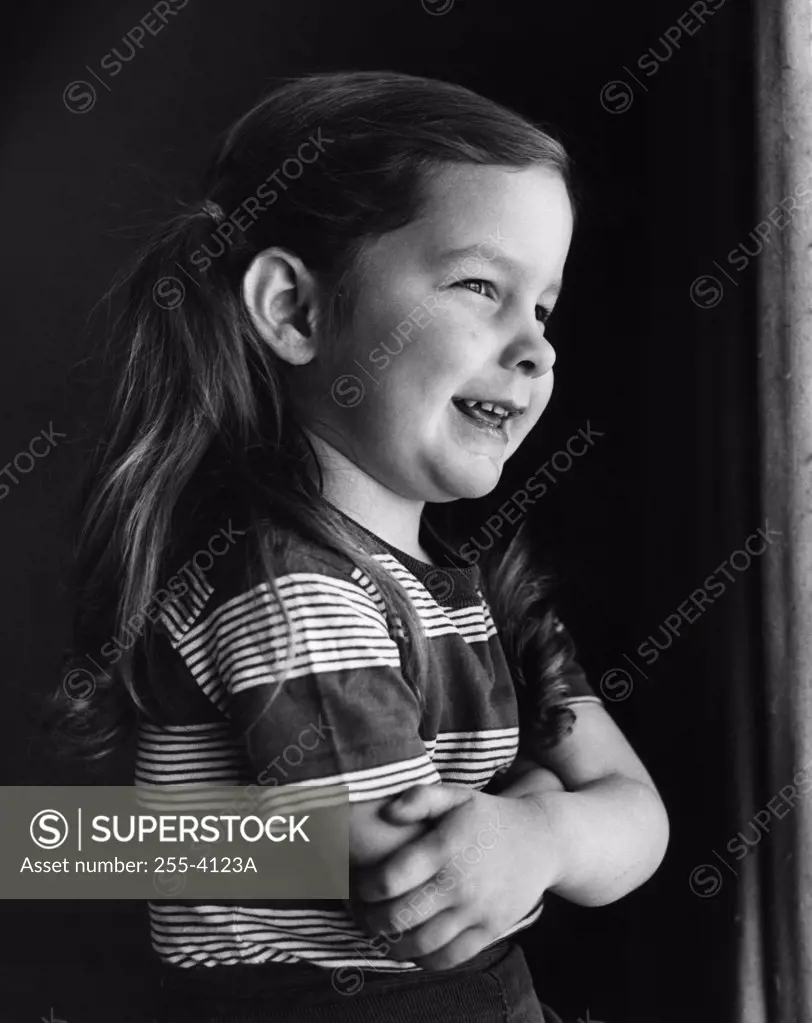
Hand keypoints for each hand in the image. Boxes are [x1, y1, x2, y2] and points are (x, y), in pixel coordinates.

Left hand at [348, 782, 559, 970]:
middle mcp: (459, 883)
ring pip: (421, 943)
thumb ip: (420, 798)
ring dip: (391, 944)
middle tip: (360, 914)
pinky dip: (423, 960)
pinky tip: (411, 947)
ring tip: (381, 933)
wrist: (542, 840)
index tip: (354, 885)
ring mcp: (477, 910)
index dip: (362, 888)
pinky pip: (450, 957)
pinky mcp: (490, 929)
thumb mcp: (457, 795)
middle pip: (399, 917)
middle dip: (370, 920)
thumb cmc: (488, 816)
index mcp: (445, 848)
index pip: (389, 879)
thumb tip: (388, 811)